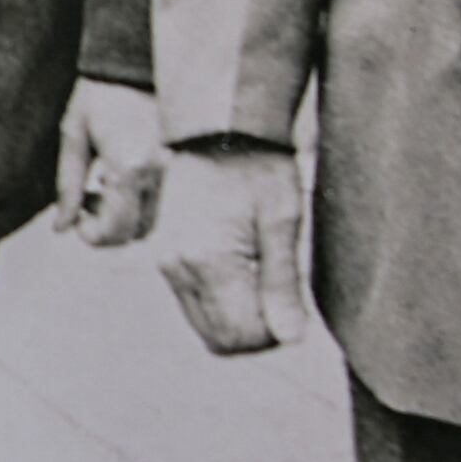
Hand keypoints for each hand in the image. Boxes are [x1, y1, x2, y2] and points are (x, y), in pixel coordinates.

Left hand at [52, 79, 163, 245]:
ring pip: (148, 221)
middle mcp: (154, 172)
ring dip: (120, 218)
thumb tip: (61, 228)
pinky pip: (153, 202)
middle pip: (136, 233)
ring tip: (97, 185)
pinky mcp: (170, 164)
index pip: (117, 230)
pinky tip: (112, 175)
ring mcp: (167, 168)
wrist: (131, 62)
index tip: (74, 214)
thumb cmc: (96, 95)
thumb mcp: (72, 136)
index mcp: (128, 166)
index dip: (92, 235)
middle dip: (106, 229)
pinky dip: (131, 204)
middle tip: (83, 200)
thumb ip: (67, 186)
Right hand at [152, 139, 305, 352]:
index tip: (296, 311)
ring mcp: (165, 260)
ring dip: (239, 317)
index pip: (240, 335)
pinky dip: (222, 300)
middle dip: (257, 332)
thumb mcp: (283, 219)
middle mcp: (177, 265)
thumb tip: (291, 338)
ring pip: (204, 323)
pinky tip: (245, 269)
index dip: (275, 335)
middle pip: (218, 338)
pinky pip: (192, 300)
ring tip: (267, 280)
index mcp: (207, 258)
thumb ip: (283, 282)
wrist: (215, 124)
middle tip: (285, 301)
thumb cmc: (257, 164)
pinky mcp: (164, 253)